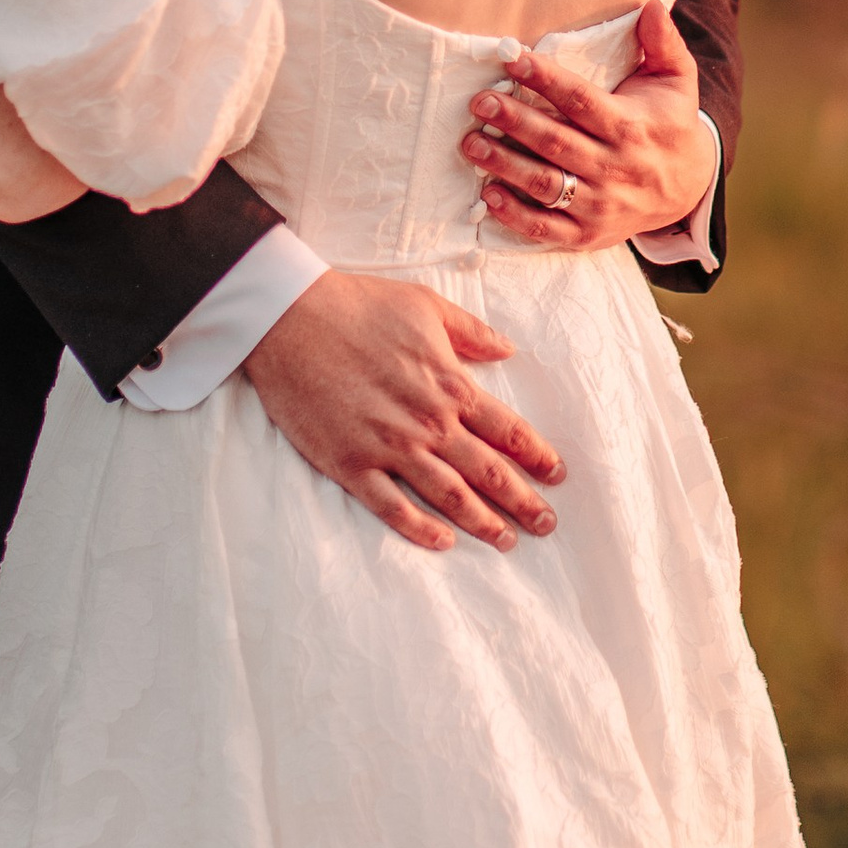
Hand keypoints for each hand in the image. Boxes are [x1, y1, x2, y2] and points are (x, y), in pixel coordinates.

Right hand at [240, 271, 565, 556]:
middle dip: (523, 501)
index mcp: (450, 385)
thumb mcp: (425, 305)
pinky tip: (443, 543)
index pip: (507, 430)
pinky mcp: (351, 464)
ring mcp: (389, 447)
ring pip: (449, 496)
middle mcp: (427, 423)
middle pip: (488, 472)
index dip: (537, 455)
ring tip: (507, 540)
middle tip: (546, 524)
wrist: (290, 319)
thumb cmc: (358, 304)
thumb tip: (509, 351)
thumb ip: (472, 332)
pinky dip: (420, 529)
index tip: (556, 475)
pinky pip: (392, 507)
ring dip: (482, 521)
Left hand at [459, 1, 713, 251]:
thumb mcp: (677, 81)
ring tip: (471, 143)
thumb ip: (663, 43)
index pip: (581, 100)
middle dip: (514, 120)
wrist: (690, 189)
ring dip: (505, 164)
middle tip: (479, 101)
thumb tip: (651, 5)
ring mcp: (600, 204)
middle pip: (556, 142)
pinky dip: (515, 215)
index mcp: (630, 127)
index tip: (511, 57)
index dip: (545, 79)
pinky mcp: (588, 233)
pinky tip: (489, 193)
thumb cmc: (670, 124)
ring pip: (546, 185)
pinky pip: (546, 229)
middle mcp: (614, 167)